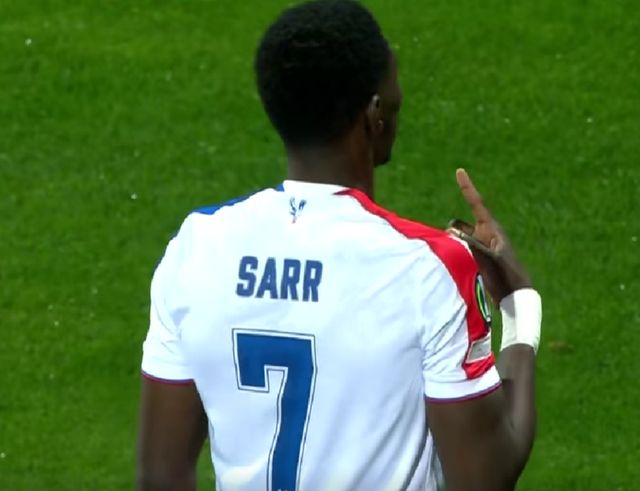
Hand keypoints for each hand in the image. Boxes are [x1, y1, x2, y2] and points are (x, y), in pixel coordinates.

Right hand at [449, 169, 531, 302]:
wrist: (515, 293)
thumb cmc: (507, 274)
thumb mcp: (491, 257)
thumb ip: (473, 242)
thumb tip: (452, 229)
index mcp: (491, 228)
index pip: (476, 203)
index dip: (467, 187)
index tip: (459, 171)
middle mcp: (483, 232)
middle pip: (460, 223)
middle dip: (453, 230)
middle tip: (462, 250)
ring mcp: (479, 244)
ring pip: (457, 234)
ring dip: (452, 240)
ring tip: (456, 258)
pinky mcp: (475, 255)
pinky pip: (458, 245)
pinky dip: (452, 247)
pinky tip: (451, 259)